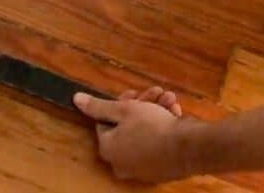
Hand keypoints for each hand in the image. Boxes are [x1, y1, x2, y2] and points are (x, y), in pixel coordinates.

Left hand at [74, 88, 196, 182]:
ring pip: (144, 133)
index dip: (120, 103)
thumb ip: (98, 106)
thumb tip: (75, 99)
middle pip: (126, 127)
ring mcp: (141, 169)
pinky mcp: (160, 170)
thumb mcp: (124, 110)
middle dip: (142, 105)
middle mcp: (121, 163)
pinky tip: (175, 113)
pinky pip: (157, 144)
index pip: (106, 121)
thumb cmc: (151, 126)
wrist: (187, 148)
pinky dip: (164, 128)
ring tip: (169, 99)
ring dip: (156, 112)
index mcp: (107, 149)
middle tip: (154, 92)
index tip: (134, 93)